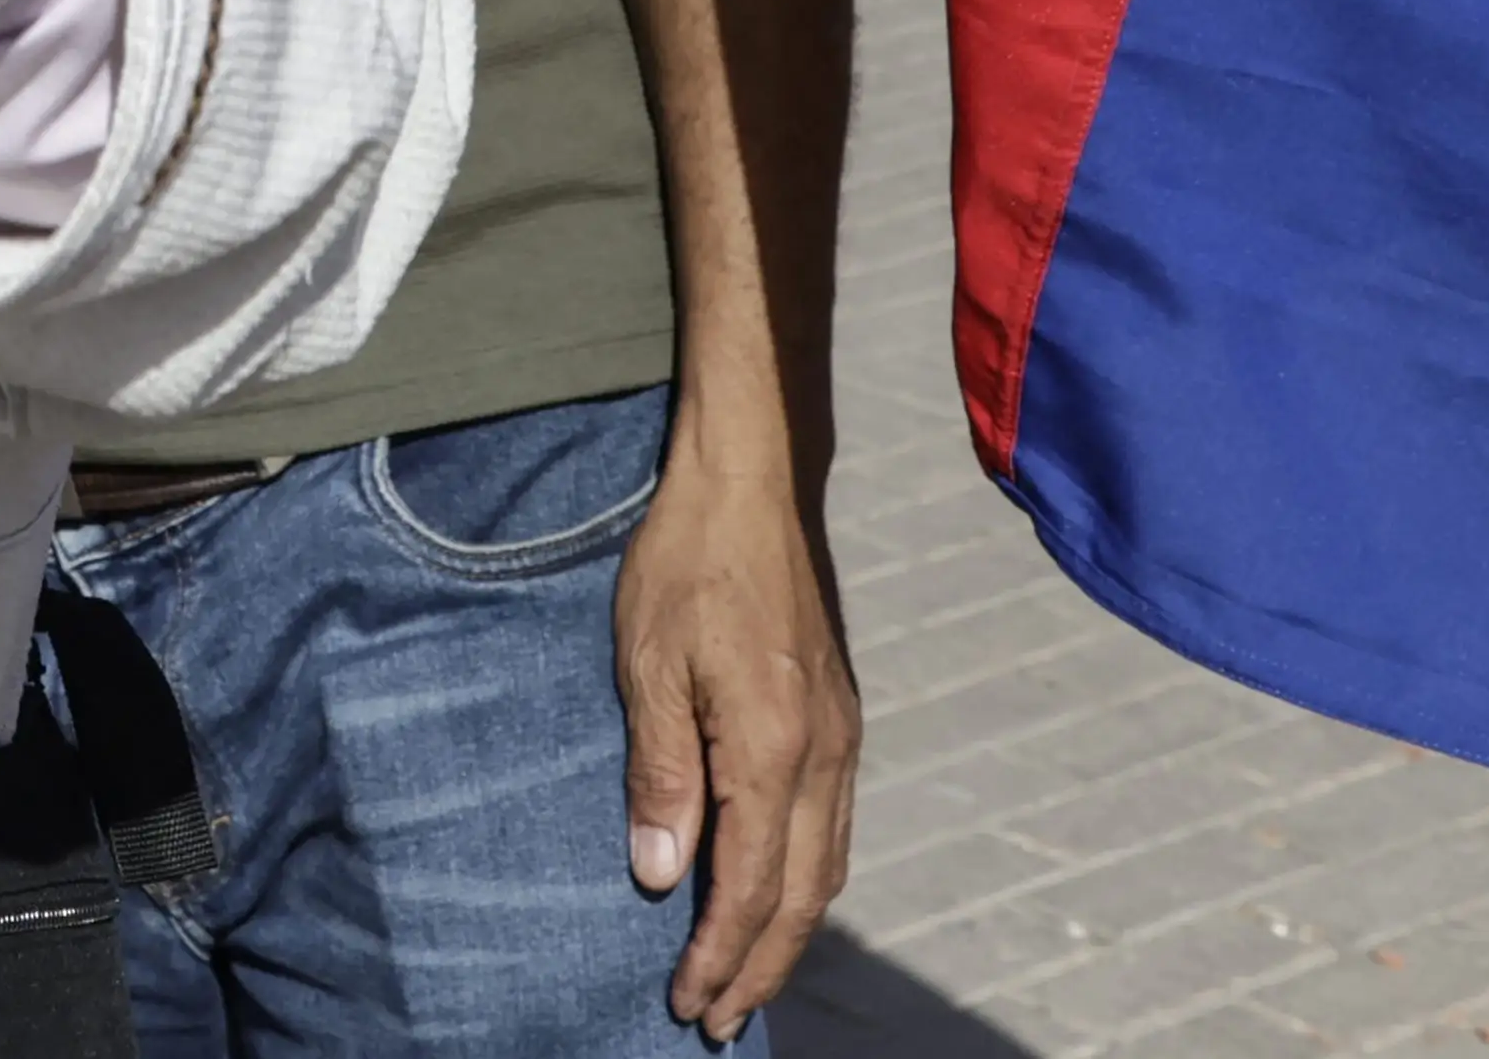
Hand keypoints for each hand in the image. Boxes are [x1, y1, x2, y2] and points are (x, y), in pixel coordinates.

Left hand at [618, 403, 857, 1037]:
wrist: (752, 483)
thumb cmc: (685, 562)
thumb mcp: (648, 663)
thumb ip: (659, 773)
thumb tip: (661, 877)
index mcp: (772, 747)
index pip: (750, 885)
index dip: (720, 955)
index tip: (687, 1004)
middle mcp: (823, 754)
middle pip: (803, 895)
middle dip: (760, 966)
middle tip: (717, 1020)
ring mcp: (840, 735)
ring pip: (829, 866)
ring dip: (789, 931)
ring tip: (746, 977)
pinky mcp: (839, 716)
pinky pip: (836, 825)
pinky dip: (809, 879)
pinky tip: (780, 891)